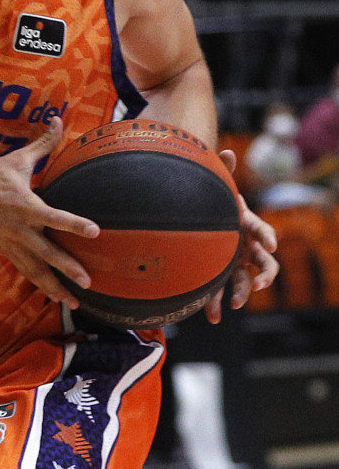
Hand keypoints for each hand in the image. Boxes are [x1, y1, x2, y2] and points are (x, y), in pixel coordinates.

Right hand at [0, 117, 98, 308]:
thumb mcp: (17, 159)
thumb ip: (42, 145)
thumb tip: (57, 120)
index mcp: (25, 205)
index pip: (54, 216)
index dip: (74, 224)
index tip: (95, 232)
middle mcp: (20, 229)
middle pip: (47, 252)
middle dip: (68, 267)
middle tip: (88, 281)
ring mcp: (11, 243)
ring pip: (36, 270)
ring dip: (55, 287)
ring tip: (74, 302)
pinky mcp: (5, 250)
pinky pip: (26, 271)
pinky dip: (41, 284)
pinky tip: (55, 296)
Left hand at [205, 150, 278, 322]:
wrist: (197, 215)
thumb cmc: (211, 200)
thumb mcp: (215, 186)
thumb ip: (221, 169)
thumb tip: (225, 151)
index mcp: (245, 224)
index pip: (262, 231)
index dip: (267, 236)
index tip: (271, 245)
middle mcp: (245, 246)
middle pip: (264, 263)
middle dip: (265, 274)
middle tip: (261, 284)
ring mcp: (234, 262)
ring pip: (245, 281)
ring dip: (243, 293)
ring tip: (236, 304)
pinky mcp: (218, 273)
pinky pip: (219, 291)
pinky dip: (215, 304)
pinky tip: (212, 318)